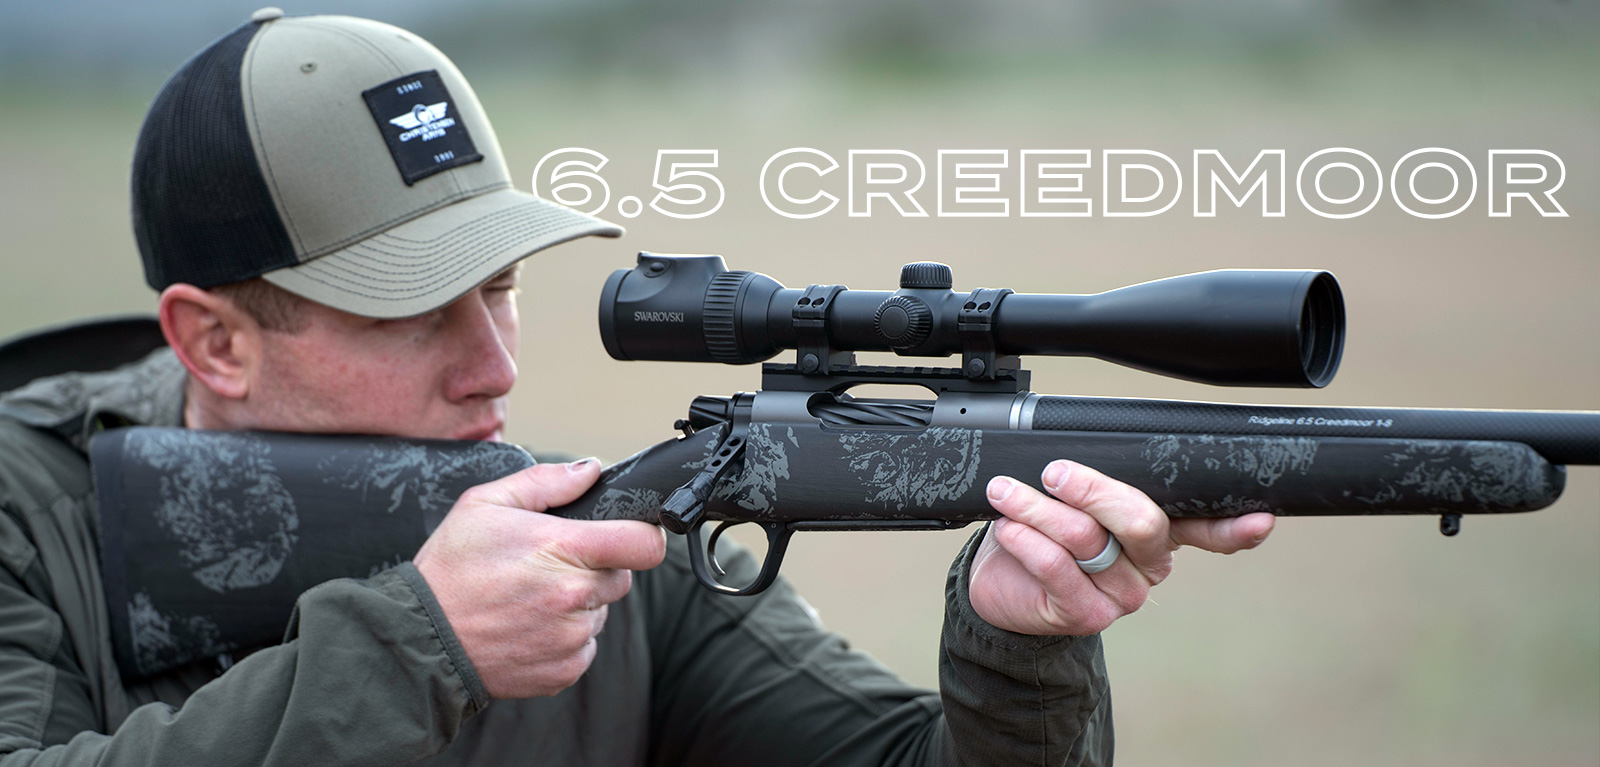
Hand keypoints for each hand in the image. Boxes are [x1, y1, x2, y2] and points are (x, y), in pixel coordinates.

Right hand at [412, 459, 666, 697]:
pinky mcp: (564, 671)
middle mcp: (574, 597)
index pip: (643, 545)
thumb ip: (545, 481)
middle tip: (549, 565)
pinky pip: (585, 646)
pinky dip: (566, 636)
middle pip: (623, 577)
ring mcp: (571, 638)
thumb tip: (589, 470)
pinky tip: (528, 625)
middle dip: (596, 567)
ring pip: (601, 611)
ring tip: (530, 597)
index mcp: (563, 550)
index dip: (642, 535)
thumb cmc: (450, 569)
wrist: (421, 638)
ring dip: (579, 604)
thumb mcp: (485, 504)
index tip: (626, 535)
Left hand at [968, 459, 1272, 635]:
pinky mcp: (1086, 615)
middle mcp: (1150, 564)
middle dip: (1093, 489)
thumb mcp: (1074, 495)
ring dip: (1038, 508)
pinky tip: (1009, 526)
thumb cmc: (1041, 528)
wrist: (999, 583)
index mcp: (1162, 530)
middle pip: (1142, 521)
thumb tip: (1097, 440)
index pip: (1211, 529)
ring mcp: (1122, 594)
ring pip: (1087, 539)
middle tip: (1054, 472)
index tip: (1260, 518)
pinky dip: (1027, 540)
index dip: (1237, 527)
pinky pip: (1057, 568)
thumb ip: (1100, 476)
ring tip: (1006, 491)